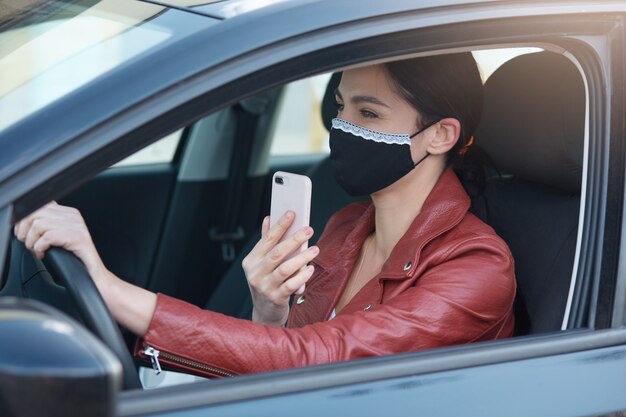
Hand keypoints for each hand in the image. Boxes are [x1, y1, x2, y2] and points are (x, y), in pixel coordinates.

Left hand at [14, 201, 106, 279]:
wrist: (92, 274)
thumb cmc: (74, 258)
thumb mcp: (58, 237)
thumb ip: (47, 226)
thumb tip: (24, 223)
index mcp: (69, 213)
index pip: (40, 205)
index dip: (24, 220)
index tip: (22, 233)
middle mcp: (73, 216)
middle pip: (36, 213)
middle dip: (24, 230)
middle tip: (27, 243)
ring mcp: (76, 226)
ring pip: (39, 224)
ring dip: (31, 240)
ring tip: (35, 249)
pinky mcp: (77, 238)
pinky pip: (47, 237)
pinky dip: (39, 248)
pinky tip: (43, 254)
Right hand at [242, 211, 318, 325]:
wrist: (265, 311)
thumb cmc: (267, 281)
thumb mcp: (263, 263)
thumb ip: (266, 242)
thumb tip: (268, 219)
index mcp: (251, 260)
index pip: (266, 239)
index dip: (280, 225)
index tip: (292, 213)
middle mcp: (255, 273)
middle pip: (277, 252)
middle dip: (294, 239)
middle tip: (309, 230)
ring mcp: (264, 287)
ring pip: (285, 268)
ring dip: (302, 258)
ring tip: (315, 249)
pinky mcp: (275, 298)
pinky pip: (291, 285)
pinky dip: (302, 275)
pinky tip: (311, 269)